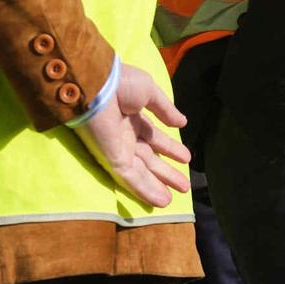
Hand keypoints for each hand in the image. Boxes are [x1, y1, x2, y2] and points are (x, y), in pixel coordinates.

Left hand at [74, 62, 192, 208]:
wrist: (98, 85)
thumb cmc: (120, 82)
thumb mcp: (149, 92)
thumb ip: (164, 109)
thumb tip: (182, 123)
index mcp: (133, 118)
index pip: (153, 137)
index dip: (169, 148)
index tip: (186, 158)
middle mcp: (125, 136)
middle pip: (149, 159)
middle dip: (165, 172)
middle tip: (184, 186)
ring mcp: (118, 149)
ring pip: (141, 173)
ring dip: (157, 186)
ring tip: (172, 200)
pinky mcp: (112, 159)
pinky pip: (131, 178)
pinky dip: (145, 190)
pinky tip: (160, 201)